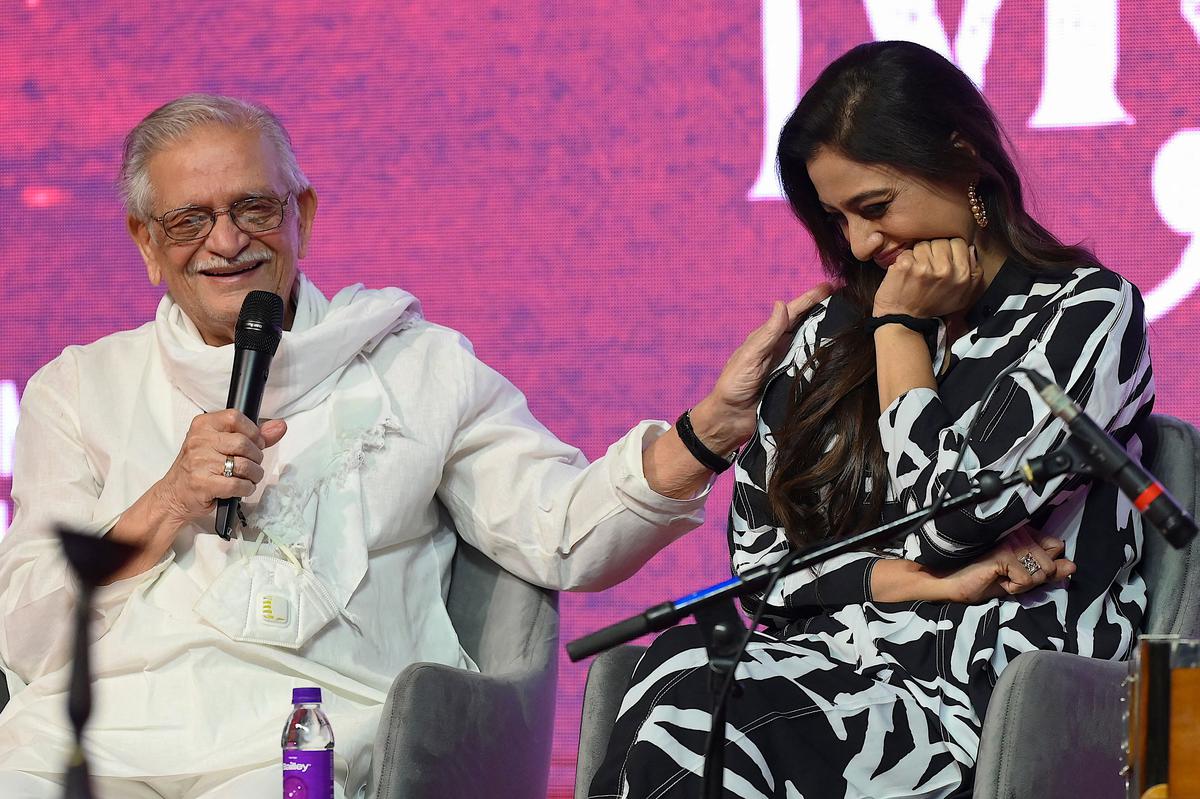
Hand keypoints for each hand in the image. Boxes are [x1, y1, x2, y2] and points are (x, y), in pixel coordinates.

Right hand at [152, 410, 287, 528]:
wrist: (174, 494)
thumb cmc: (200, 467)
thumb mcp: (221, 444)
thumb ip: (253, 435)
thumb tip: (280, 426)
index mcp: (203, 425)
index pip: (235, 417)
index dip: (253, 432)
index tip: (255, 443)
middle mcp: (199, 441)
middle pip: (243, 443)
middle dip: (256, 457)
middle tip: (252, 464)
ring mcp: (199, 462)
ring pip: (244, 465)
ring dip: (254, 475)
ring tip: (248, 478)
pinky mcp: (203, 483)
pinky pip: (238, 484)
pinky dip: (246, 488)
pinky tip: (241, 488)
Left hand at [690, 282, 833, 451]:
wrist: (731, 420)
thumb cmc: (733, 386)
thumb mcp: (750, 357)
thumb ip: (767, 334)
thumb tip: (781, 304)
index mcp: (767, 338)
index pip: (792, 313)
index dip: (810, 299)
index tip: (830, 286)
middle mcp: (780, 348)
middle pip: (806, 325)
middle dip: (824, 310)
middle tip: (848, 297)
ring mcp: (788, 365)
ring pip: (812, 343)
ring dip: (829, 331)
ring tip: (850, 318)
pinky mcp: (794, 382)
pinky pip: (813, 366)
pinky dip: (826, 357)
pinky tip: (841, 351)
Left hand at [872, 238, 981, 318]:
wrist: (905, 320)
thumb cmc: (933, 306)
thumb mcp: (963, 295)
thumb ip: (974, 272)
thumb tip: (971, 249)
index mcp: (963, 274)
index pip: (958, 242)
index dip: (949, 249)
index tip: (943, 260)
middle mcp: (946, 269)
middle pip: (940, 241)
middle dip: (933, 251)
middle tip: (929, 267)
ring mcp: (924, 267)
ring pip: (923, 244)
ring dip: (918, 255)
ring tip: (917, 270)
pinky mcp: (906, 266)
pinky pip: (907, 252)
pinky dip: (904, 260)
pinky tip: (906, 273)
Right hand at [937, 527, 1075, 604]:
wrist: (951, 582)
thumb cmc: (982, 579)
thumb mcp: (1020, 578)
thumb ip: (1047, 571)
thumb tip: (1072, 566)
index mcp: (1023, 531)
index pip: (1056, 546)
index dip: (1043, 564)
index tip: (1018, 568)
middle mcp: (1019, 531)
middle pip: (1051, 564)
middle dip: (1033, 578)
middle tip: (1007, 575)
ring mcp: (1012, 541)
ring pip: (1042, 573)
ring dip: (1023, 584)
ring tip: (1001, 577)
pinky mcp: (1004, 553)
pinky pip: (1027, 580)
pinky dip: (1013, 588)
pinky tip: (996, 579)